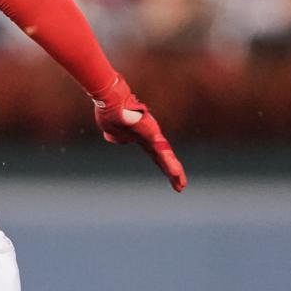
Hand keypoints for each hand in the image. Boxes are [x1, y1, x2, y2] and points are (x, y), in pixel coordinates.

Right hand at [91, 76, 186, 190]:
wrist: (110, 102)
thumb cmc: (109, 112)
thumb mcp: (112, 131)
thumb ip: (118, 136)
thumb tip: (119, 138)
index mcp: (142, 138)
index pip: (156, 155)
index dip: (163, 165)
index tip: (172, 177)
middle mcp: (150, 137)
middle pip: (163, 158)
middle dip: (172, 173)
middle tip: (181, 187)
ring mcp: (152, 135)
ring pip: (165, 157)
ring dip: (173, 171)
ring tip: (181, 185)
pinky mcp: (151, 135)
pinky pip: (161, 152)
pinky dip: (169, 163)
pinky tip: (175, 172)